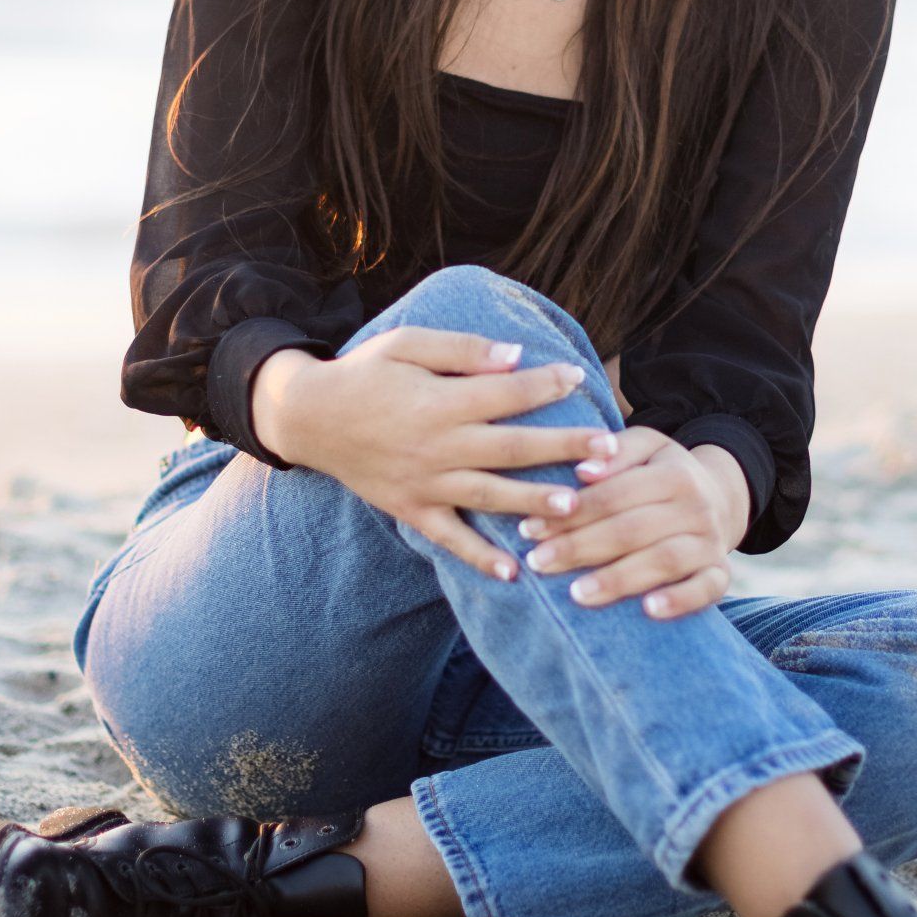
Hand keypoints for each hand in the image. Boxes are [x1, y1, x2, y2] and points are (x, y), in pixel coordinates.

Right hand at [253, 330, 616, 579]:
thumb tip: (515, 357)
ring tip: (574, 507)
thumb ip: (463, 349)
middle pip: (510, 448)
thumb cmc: (366, 373)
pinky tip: (514, 572)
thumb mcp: (407, 343)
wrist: (309, 416)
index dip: (544, 386)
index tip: (578, 380)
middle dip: (561, 448)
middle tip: (607, 450)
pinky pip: (449, 539)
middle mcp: (436, 445)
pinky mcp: (411, 510)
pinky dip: (479, 558)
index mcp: (439, 400)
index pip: (504, 394)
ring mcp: (424, 483)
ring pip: (488, 496)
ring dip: (532, 503)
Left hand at [516, 425, 737, 619]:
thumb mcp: (646, 447)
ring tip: (576, 593)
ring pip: (663, 561)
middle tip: (537, 563)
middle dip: (580, 547)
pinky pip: (705, 590)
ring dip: (618, 578)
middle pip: (632, 529)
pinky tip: (647, 610)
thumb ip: (615, 452)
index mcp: (675, 474)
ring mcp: (711, 542)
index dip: (571, 513)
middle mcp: (697, 507)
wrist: (721, 498)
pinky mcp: (721, 573)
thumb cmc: (664, 473)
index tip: (530, 529)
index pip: (615, 495)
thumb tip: (583, 471)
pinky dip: (680, 600)